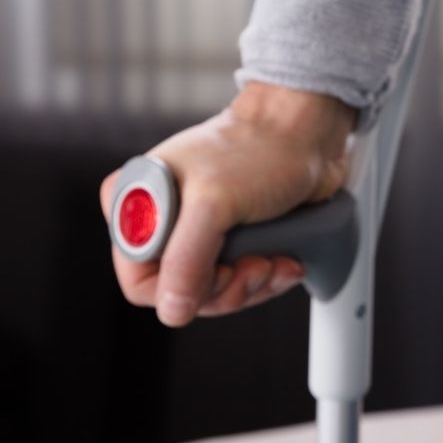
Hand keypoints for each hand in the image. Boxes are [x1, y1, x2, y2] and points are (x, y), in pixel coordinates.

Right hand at [100, 82, 356, 326]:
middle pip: (182, 294)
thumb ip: (186, 259)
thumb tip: (173, 310)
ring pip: (215, 293)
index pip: (141, 281)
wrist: (306, 132)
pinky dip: (268, 277)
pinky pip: (242, 282)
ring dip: (254, 285)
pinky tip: (285, 259)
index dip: (183, 289)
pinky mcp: (230, 239)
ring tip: (275, 260)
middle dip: (228, 288)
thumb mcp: (214, 203)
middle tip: (256, 265)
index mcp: (137, 206)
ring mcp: (197, 233)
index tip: (221, 270)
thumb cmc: (258, 148)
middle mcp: (161, 222)